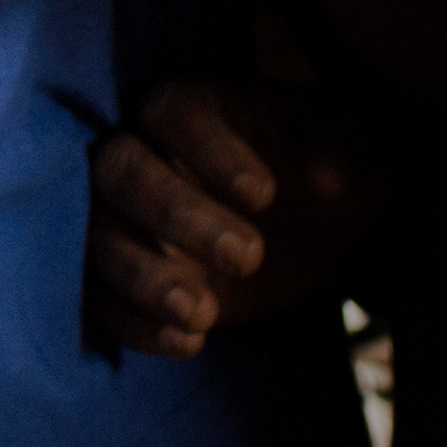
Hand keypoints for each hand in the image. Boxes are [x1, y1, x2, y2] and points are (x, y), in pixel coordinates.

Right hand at [89, 77, 381, 356]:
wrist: (302, 221)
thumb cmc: (317, 164)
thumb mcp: (351, 148)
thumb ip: (344, 151)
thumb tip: (328, 180)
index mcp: (185, 105)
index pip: (177, 114)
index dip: (213, 151)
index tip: (265, 195)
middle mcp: (133, 150)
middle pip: (121, 171)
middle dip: (175, 214)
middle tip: (248, 257)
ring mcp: (114, 216)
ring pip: (96, 236)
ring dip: (143, 277)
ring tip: (203, 313)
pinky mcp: (113, 276)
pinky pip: (98, 298)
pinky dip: (134, 323)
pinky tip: (191, 341)